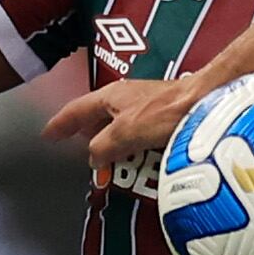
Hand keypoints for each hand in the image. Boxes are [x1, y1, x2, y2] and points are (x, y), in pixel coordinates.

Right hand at [44, 76, 196, 170]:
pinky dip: (130, 144)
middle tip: (75, 147)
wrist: (205, 102)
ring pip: (118, 125)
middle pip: (97, 116)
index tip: (48, 135)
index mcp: (110, 96)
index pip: (76, 110)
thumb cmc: (166, 112)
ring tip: (105, 158)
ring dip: (110, 141)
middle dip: (85, 132)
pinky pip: (137, 132)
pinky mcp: (163, 115)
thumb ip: (102, 147)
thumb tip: (93, 158)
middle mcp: (126, 97)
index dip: (60, 124)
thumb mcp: (124, 133)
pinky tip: (136, 156)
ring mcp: (145, 104)